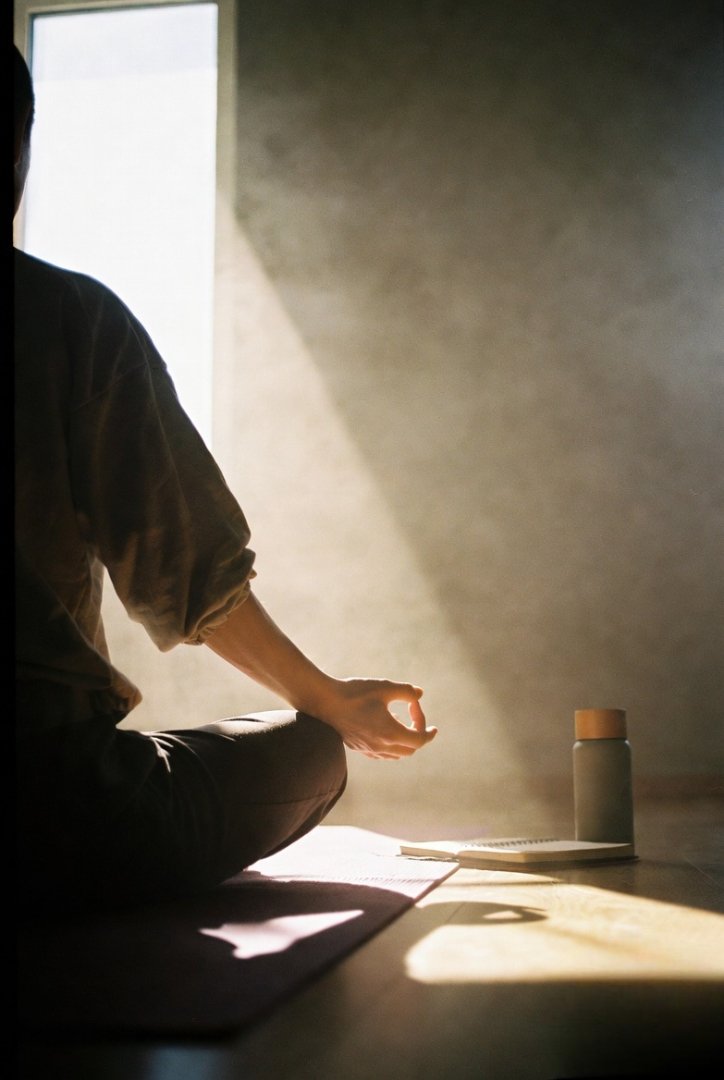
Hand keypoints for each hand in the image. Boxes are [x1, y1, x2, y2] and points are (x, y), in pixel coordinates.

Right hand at [314, 678, 437, 759]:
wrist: (324, 700)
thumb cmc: (355, 692)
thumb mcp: (385, 687)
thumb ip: (407, 691)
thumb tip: (419, 694)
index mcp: (391, 733)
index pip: (419, 740)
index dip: (428, 731)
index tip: (428, 719)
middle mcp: (381, 746)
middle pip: (409, 750)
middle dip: (417, 734)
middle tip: (415, 715)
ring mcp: (368, 749)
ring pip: (395, 754)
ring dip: (404, 740)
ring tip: (399, 719)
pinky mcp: (357, 747)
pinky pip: (381, 754)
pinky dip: (390, 745)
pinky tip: (384, 726)